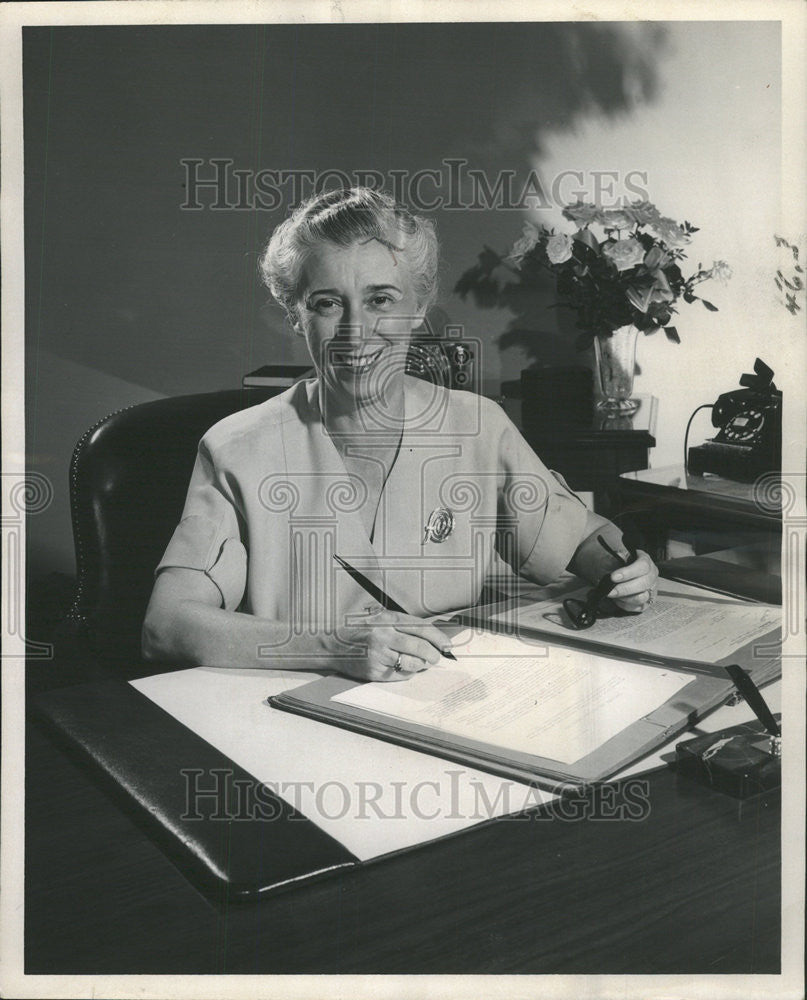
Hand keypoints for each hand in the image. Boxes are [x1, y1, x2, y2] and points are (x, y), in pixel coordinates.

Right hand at [333, 609, 452, 681]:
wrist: (330, 644)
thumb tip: (430, 637)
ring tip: (422, 663)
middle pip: (419, 647)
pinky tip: (406, 668)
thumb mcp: (379, 618)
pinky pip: (399, 675)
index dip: (438, 637)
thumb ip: (402, 625)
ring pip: (411, 663)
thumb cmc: (358, 629)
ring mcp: (377, 655)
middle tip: (437, 658)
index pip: (421, 628)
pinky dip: (407, 673)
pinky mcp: (373, 671)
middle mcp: (382, 635)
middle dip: (433, 654)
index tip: (447, 645)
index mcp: (386, 619)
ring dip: (421, 665)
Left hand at [607, 550, 658, 613]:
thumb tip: (616, 556)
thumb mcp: (618, 556)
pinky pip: (638, 607)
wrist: (621, 575)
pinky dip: (626, 605)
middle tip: (610, 591)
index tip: (613, 577)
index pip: (643, 565)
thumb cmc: (618, 564)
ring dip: (625, 598)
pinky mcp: (647, 602)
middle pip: (644, 583)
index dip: (628, 572)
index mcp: (645, 561)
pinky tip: (617, 600)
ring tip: (613, 595)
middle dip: (624, 589)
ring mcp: (651, 589)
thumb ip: (617, 556)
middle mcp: (652, 575)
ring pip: (642, 597)